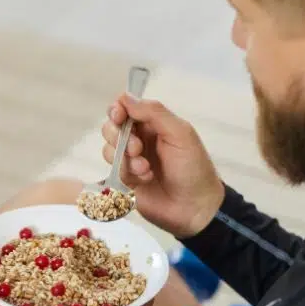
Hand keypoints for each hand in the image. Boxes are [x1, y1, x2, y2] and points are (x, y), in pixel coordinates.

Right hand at [101, 94, 225, 237]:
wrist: (195, 208)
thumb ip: (154, 113)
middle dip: (119, 136)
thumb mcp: (180, 134)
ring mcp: (132, 161)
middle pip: (112, 127)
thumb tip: (125, 97)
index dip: (118, 110)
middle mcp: (141, 140)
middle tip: (137, 148)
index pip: (127, 108)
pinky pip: (113, 169)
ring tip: (146, 169)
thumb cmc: (193, 168)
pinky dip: (127, 173)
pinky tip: (145, 179)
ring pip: (109, 149)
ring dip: (125, 158)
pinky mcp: (126, 181)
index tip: (118, 115)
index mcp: (155, 125)